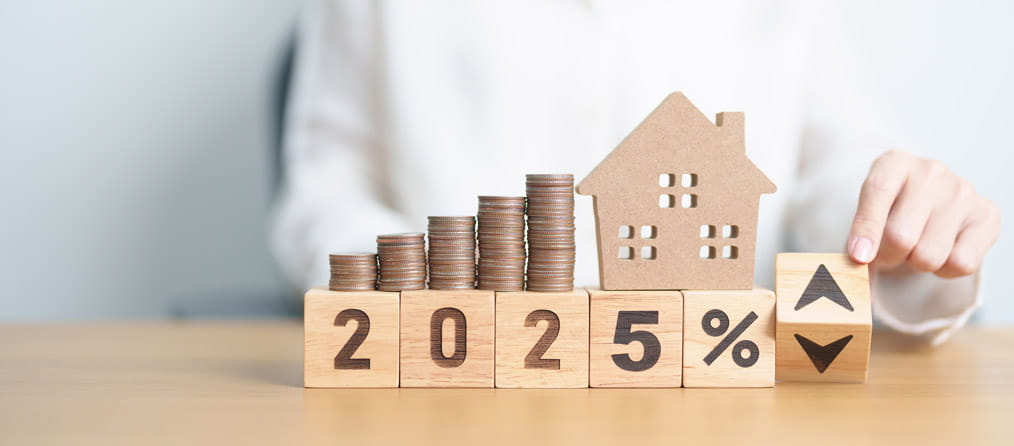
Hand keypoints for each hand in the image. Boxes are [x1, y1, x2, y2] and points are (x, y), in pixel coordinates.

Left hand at [848, 150, 1000, 277]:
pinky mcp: (987, 214)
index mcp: (893, 163)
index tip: (859, 257)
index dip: (866, 229)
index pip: (877, 192)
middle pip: (900, 236)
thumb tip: (855, 270)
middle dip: (888, 257)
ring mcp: (962, 190)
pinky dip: (945, 270)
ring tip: (916, 247)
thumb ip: (856, 240)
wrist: (927, 210)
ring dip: (916, 264)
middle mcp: (930, 171)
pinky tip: (941, 251)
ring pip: (929, 255)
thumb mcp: (865, 216)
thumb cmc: (889, 214)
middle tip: (887, 254)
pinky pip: (961, 263)